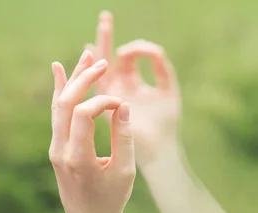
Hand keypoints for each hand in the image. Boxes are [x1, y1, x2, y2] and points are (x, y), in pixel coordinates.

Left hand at [50, 50, 134, 212]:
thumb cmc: (112, 199)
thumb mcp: (125, 170)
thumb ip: (124, 136)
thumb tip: (123, 105)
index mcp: (78, 158)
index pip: (84, 113)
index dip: (104, 101)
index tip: (122, 105)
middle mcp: (60, 150)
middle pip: (66, 103)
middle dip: (84, 79)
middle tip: (103, 62)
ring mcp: (54, 148)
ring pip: (59, 104)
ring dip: (73, 79)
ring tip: (87, 55)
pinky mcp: (56, 146)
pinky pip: (57, 113)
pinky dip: (60, 91)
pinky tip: (60, 70)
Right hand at [85, 11, 181, 166]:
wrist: (159, 149)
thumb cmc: (166, 125)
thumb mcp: (169, 91)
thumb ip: (162, 69)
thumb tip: (153, 50)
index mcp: (132, 84)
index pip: (126, 58)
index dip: (134, 48)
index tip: (149, 52)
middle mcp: (119, 88)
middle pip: (108, 58)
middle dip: (107, 37)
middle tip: (106, 17)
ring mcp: (111, 96)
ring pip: (100, 68)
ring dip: (100, 47)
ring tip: (99, 28)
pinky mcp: (107, 105)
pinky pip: (97, 84)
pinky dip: (91, 70)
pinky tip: (88, 54)